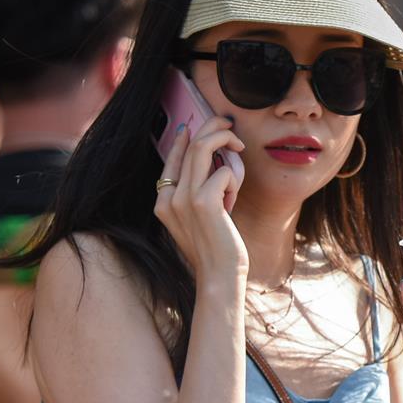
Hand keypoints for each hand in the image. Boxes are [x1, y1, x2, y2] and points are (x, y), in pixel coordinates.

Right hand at [153, 116, 248, 284]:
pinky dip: (234, 180)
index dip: (185, 137)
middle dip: (213, 127)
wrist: (219, 276)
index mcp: (163, 201)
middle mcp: (169, 197)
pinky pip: (224, 172)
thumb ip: (195, 193)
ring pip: (204, 147)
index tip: (195, 126)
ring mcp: (185, 199)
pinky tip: (232, 202)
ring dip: (225, 140)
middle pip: (191, 144)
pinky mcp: (205, 202)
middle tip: (230, 126)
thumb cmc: (214, 249)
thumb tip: (210, 161)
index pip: (172, 157)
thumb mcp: (197, 219)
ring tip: (238, 146)